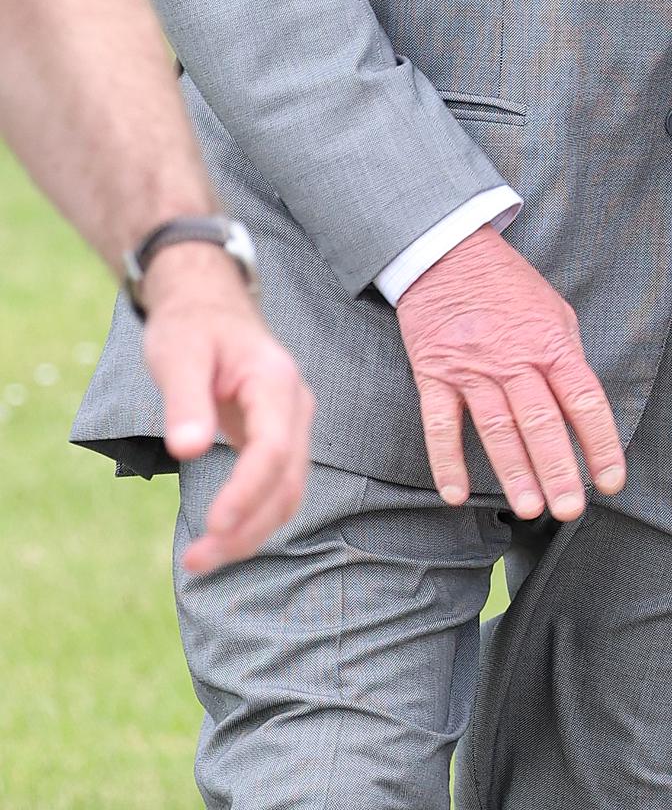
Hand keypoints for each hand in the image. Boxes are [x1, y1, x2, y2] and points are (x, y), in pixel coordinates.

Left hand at [140, 245, 314, 573]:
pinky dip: (252, 519)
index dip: (247, 491)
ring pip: (287, 491)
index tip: (212, 526)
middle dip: (247, 527)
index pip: (273, 447)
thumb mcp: (178, 354)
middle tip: (195, 561)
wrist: (208, 309)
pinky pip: (276, 488)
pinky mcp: (276, 439)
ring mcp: (290, 425)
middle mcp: (294, 406)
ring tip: (200, 560)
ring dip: (251, 532)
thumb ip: (185, 401)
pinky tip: (220, 537)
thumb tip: (188, 450)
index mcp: (275, 381)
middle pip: (287, 480)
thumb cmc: (192, 328)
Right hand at [395, 226, 624, 521]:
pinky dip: (447, 462)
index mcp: (551, 343)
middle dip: (559, 469)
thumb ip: (566, 355)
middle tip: (571, 509)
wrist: (449, 253)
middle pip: (541, 422)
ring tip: (531, 509)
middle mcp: (514, 359)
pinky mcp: (434, 374)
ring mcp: (473, 369)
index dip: (602, 442)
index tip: (613, 479)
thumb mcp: (554, 309)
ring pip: (497, 429)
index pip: (584, 399)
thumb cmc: (508, 285)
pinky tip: (456, 494)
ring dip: (514, 472)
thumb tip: (581, 402)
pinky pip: (441, 425)